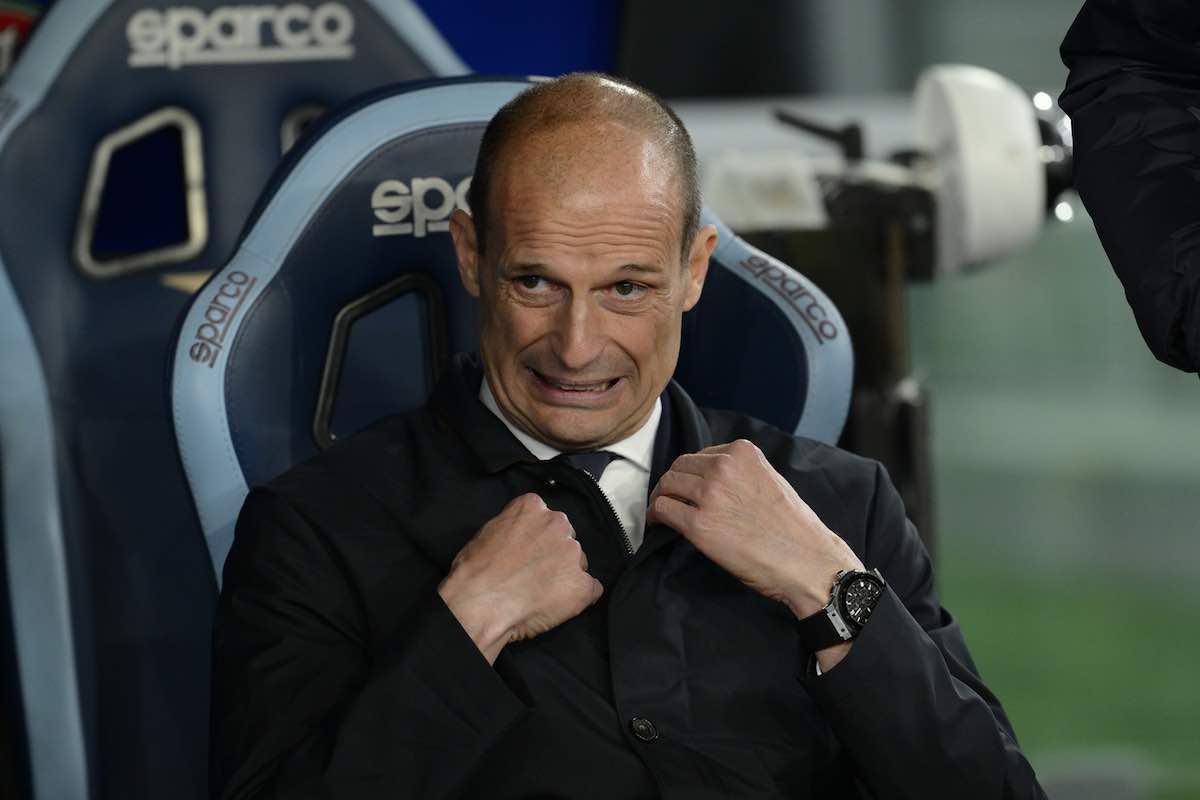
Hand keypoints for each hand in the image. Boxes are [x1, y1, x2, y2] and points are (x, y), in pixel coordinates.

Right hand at [438, 493, 602, 664]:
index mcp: (533, 507)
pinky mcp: (582, 585)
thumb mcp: (489, 530)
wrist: (479, 603)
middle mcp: (558, 524)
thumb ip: (514, 525)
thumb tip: (522, 536)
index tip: (528, 552)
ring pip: (578, 563)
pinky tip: (558, 605)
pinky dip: (579, 597)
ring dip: (565, 575)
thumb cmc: (475, 571)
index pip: (545, 518)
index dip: (537, 538)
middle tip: (535, 574)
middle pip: (566, 538)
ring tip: (540, 594)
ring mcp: (573, 554)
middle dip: (555, 554)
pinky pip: (591, 589)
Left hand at [648, 439, 863, 620]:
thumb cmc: (794, 528)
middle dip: (672, 484)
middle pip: (679, 467)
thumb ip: (741, 473)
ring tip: (662, 513)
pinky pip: (663, 510)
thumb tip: (712, 481)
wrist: (807, 561)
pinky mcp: (699, 524)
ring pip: (667, 486)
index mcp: (742, 453)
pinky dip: (656, 516)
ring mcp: (710, 495)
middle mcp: (723, 468)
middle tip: (669, 500)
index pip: (701, 456)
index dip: (691, 473)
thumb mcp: (770, 481)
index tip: (688, 487)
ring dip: (661, 499)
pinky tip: (659, 525)